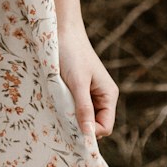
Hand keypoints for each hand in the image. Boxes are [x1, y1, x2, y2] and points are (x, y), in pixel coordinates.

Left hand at [57, 24, 119, 142]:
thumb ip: (84, 108)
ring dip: (72, 117)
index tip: (71, 129)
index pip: (105, 127)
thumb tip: (89, 136)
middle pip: (94, 124)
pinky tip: (57, 103)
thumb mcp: (77, 83)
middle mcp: (102, 97)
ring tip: (59, 108)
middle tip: (62, 119)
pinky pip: (75, 108)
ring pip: (83, 117)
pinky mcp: (78, 90)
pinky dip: (67, 109)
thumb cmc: (71, 53)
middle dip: (80, 125)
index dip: (90, 133)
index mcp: (108, 95)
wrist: (61, 30)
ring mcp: (90, 94)